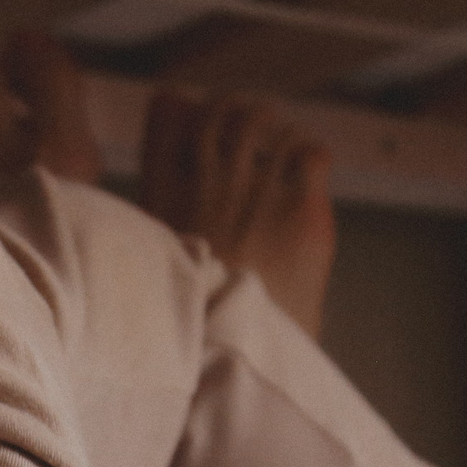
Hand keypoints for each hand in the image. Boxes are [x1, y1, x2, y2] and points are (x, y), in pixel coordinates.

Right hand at [141, 88, 336, 335]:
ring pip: (268, 126)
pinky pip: (311, 153)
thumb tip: (166, 174)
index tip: (194, 113)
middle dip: (240, 116)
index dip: (186, 112)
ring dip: (277, 134)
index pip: (169, 120)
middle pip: (223, 114)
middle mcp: (209, 183)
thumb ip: (159, 216)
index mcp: (163, 197)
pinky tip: (308, 176)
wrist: (235, 354)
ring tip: (284, 150)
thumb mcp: (155, 266)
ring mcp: (257, 193)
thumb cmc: (196, 321)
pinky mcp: (301, 211)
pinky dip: (310, 155)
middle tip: (255, 129)